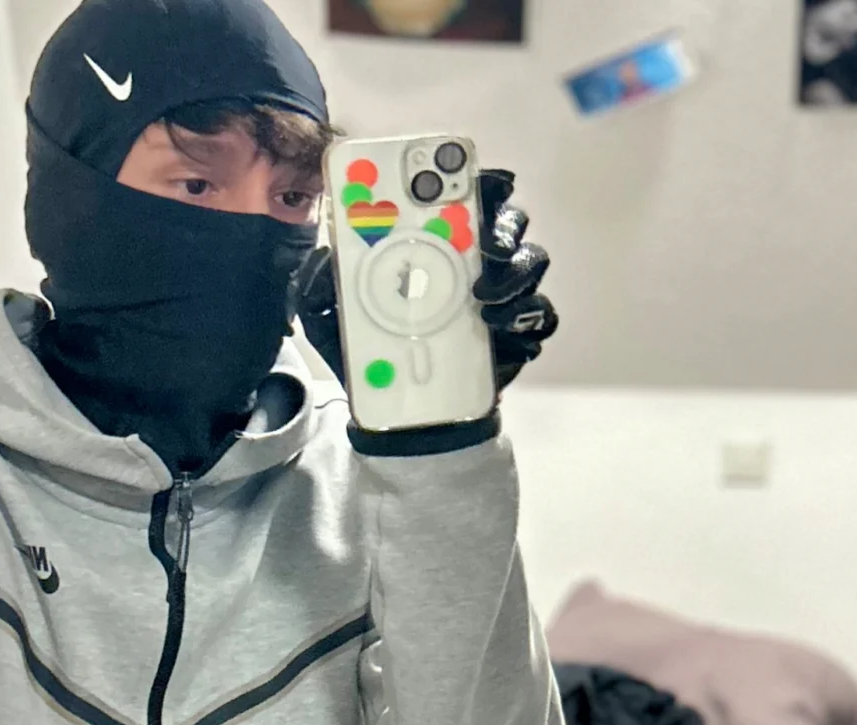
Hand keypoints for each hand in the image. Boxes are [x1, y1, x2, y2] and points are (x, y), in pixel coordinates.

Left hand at [296, 169, 558, 392]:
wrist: (398, 416)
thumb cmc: (369, 353)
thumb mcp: (329, 320)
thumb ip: (316, 288)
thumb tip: (319, 261)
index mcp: (430, 244)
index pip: (457, 198)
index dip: (470, 179)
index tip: (474, 177)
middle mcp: (473, 262)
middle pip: (507, 221)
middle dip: (504, 224)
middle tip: (487, 243)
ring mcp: (500, 298)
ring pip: (530, 263)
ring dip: (514, 275)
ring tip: (483, 299)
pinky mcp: (516, 337)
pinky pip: (539, 319)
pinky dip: (526, 320)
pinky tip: (498, 328)